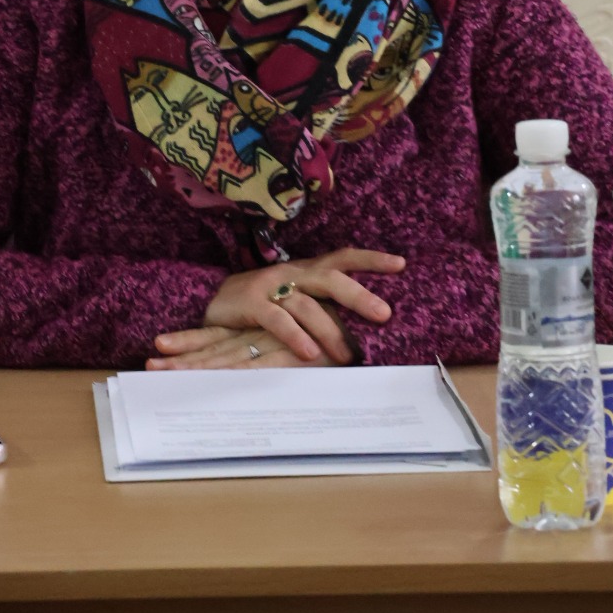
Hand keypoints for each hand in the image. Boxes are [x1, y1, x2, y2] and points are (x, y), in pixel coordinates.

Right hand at [163, 249, 404, 364]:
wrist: (211, 299)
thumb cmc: (263, 302)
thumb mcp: (295, 297)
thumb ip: (323, 304)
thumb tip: (364, 324)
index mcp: (307, 269)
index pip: (342, 257)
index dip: (370, 260)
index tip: (401, 265)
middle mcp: (292, 273)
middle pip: (331, 278)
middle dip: (359, 295)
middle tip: (384, 314)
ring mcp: (271, 286)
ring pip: (307, 305)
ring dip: (330, 330)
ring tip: (349, 354)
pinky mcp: (251, 304)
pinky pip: (277, 320)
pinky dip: (295, 337)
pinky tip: (309, 354)